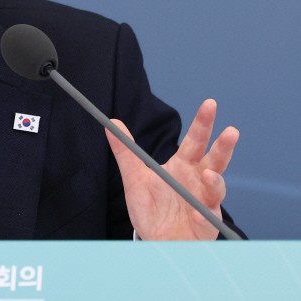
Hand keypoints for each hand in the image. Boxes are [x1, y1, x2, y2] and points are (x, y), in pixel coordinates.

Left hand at [106, 99, 238, 239]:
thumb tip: (112, 123)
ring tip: (209, 174)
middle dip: (223, 145)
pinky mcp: (205, 222)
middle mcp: (198, 180)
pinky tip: (201, 203)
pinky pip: (208, 214)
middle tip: (230, 130)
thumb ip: (125, 151)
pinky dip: (206, 209)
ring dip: (215, 181)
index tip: (210, 103)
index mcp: (183, 165)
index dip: (203, 123)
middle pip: (214, 159)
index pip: (195, 140)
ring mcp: (204, 200)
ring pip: (217, 185)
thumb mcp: (134, 177)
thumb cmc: (151, 207)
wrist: (154, 239)